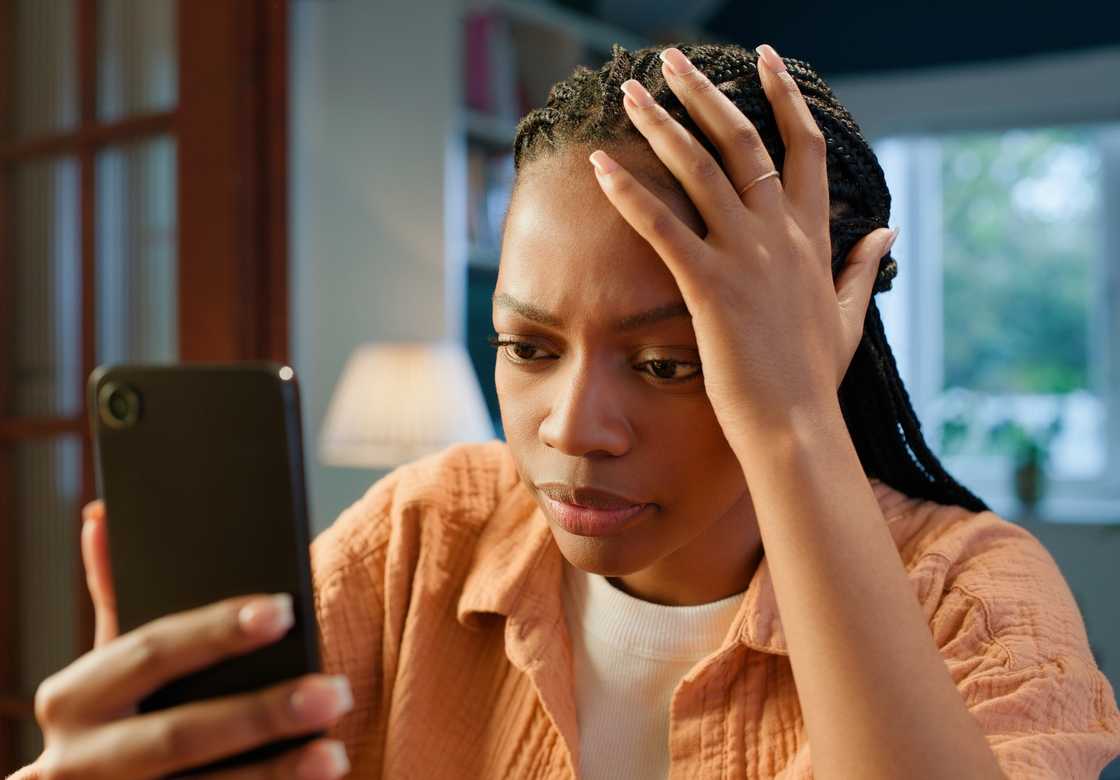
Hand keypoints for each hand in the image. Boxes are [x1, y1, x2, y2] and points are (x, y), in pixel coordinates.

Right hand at [28, 501, 351, 779]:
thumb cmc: (111, 724)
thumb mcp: (105, 669)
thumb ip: (114, 599)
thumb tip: (103, 515)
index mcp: (73, 698)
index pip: (152, 652)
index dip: (217, 630)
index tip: (283, 611)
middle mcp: (77, 762)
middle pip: (179, 734)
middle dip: (260, 714)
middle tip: (336, 691)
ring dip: (274, 773)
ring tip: (336, 751)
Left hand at [589, 43, 896, 441]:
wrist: (795, 427)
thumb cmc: (813, 379)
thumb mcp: (849, 315)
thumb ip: (862, 266)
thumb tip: (887, 230)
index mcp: (811, 238)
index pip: (802, 148)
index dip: (784, 98)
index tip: (763, 60)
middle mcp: (780, 235)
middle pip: (743, 141)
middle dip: (706, 93)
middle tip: (672, 58)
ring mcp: (745, 256)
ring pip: (700, 168)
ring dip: (661, 123)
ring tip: (629, 91)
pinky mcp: (709, 285)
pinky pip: (663, 225)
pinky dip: (629, 192)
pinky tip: (600, 165)